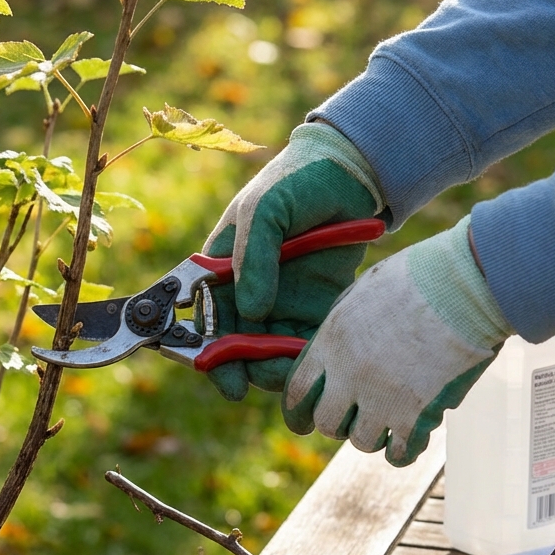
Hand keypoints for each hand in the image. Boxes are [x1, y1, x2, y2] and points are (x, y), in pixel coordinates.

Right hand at [201, 121, 382, 399]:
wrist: (350, 174)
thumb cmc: (295, 183)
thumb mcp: (264, 211)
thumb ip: (253, 258)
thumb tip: (252, 311)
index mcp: (219, 270)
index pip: (205, 318)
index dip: (208, 350)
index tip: (224, 375)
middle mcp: (246, 291)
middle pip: (234, 343)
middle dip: (244, 367)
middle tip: (260, 380)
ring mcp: (280, 302)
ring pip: (268, 350)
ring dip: (274, 367)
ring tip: (291, 371)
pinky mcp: (314, 308)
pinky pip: (303, 343)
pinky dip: (304, 358)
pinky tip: (313, 362)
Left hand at [281, 217, 513, 465]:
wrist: (465, 285)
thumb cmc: (420, 277)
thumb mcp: (364, 291)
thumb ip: (343, 325)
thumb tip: (334, 349)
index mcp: (331, 343)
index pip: (297, 392)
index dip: (297, 412)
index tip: (302, 423)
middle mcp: (349, 376)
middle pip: (326, 422)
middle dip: (338, 424)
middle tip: (355, 417)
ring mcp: (381, 399)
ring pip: (361, 441)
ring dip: (374, 435)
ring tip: (390, 420)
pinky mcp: (416, 415)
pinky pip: (399, 453)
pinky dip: (403, 451)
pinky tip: (412, 441)